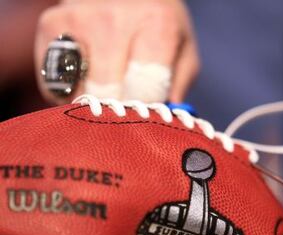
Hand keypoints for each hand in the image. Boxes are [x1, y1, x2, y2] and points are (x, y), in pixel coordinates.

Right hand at [35, 0, 198, 102]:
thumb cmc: (157, 25)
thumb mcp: (181, 49)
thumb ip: (177, 84)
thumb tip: (166, 117)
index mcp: (156, 23)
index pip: (145, 88)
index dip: (145, 111)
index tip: (145, 114)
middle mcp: (115, 19)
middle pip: (109, 93)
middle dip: (119, 108)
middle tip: (126, 104)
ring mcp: (78, 20)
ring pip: (80, 91)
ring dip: (93, 101)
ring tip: (108, 87)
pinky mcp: (49, 25)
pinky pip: (54, 85)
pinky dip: (70, 92)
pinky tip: (86, 77)